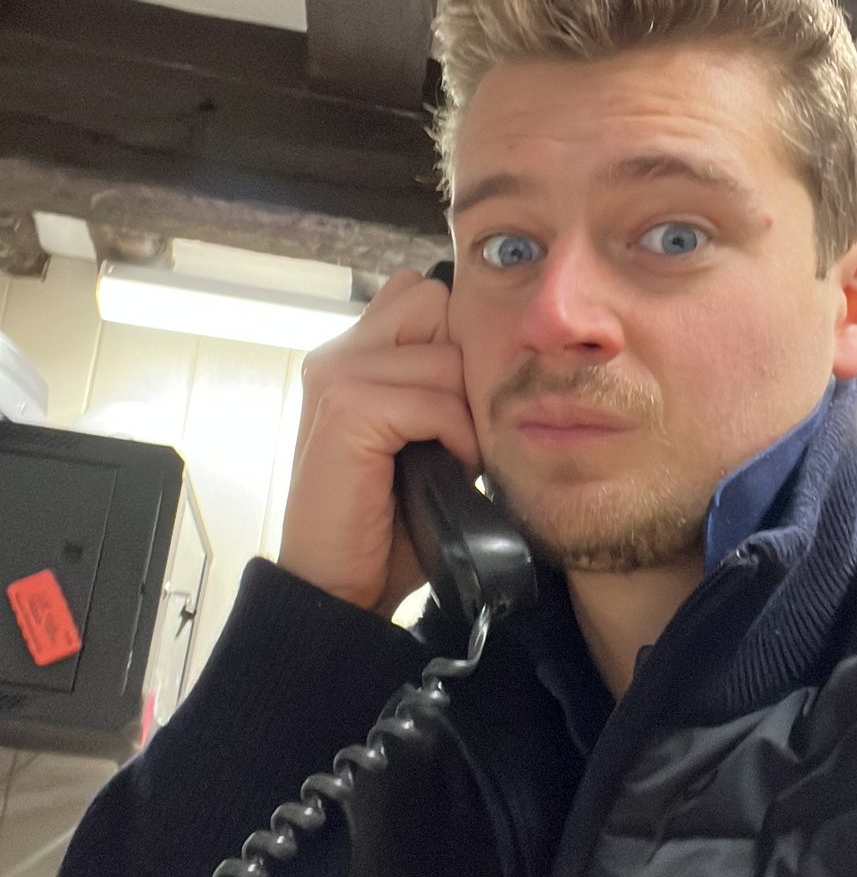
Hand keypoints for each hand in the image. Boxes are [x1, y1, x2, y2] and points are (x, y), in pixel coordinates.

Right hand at [277, 267, 482, 617]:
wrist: (341, 583)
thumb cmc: (390, 519)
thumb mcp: (422, 436)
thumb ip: (437, 383)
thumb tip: (499, 345)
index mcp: (352, 353)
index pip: (424, 293)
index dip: (454, 342)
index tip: (454, 404)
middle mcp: (339, 352)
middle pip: (435, 301)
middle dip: (460, 364)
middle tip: (452, 427)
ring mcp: (337, 376)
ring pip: (445, 356)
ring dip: (463, 412)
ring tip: (447, 458)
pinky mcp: (346, 409)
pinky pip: (435, 400)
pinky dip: (455, 439)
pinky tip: (441, 472)